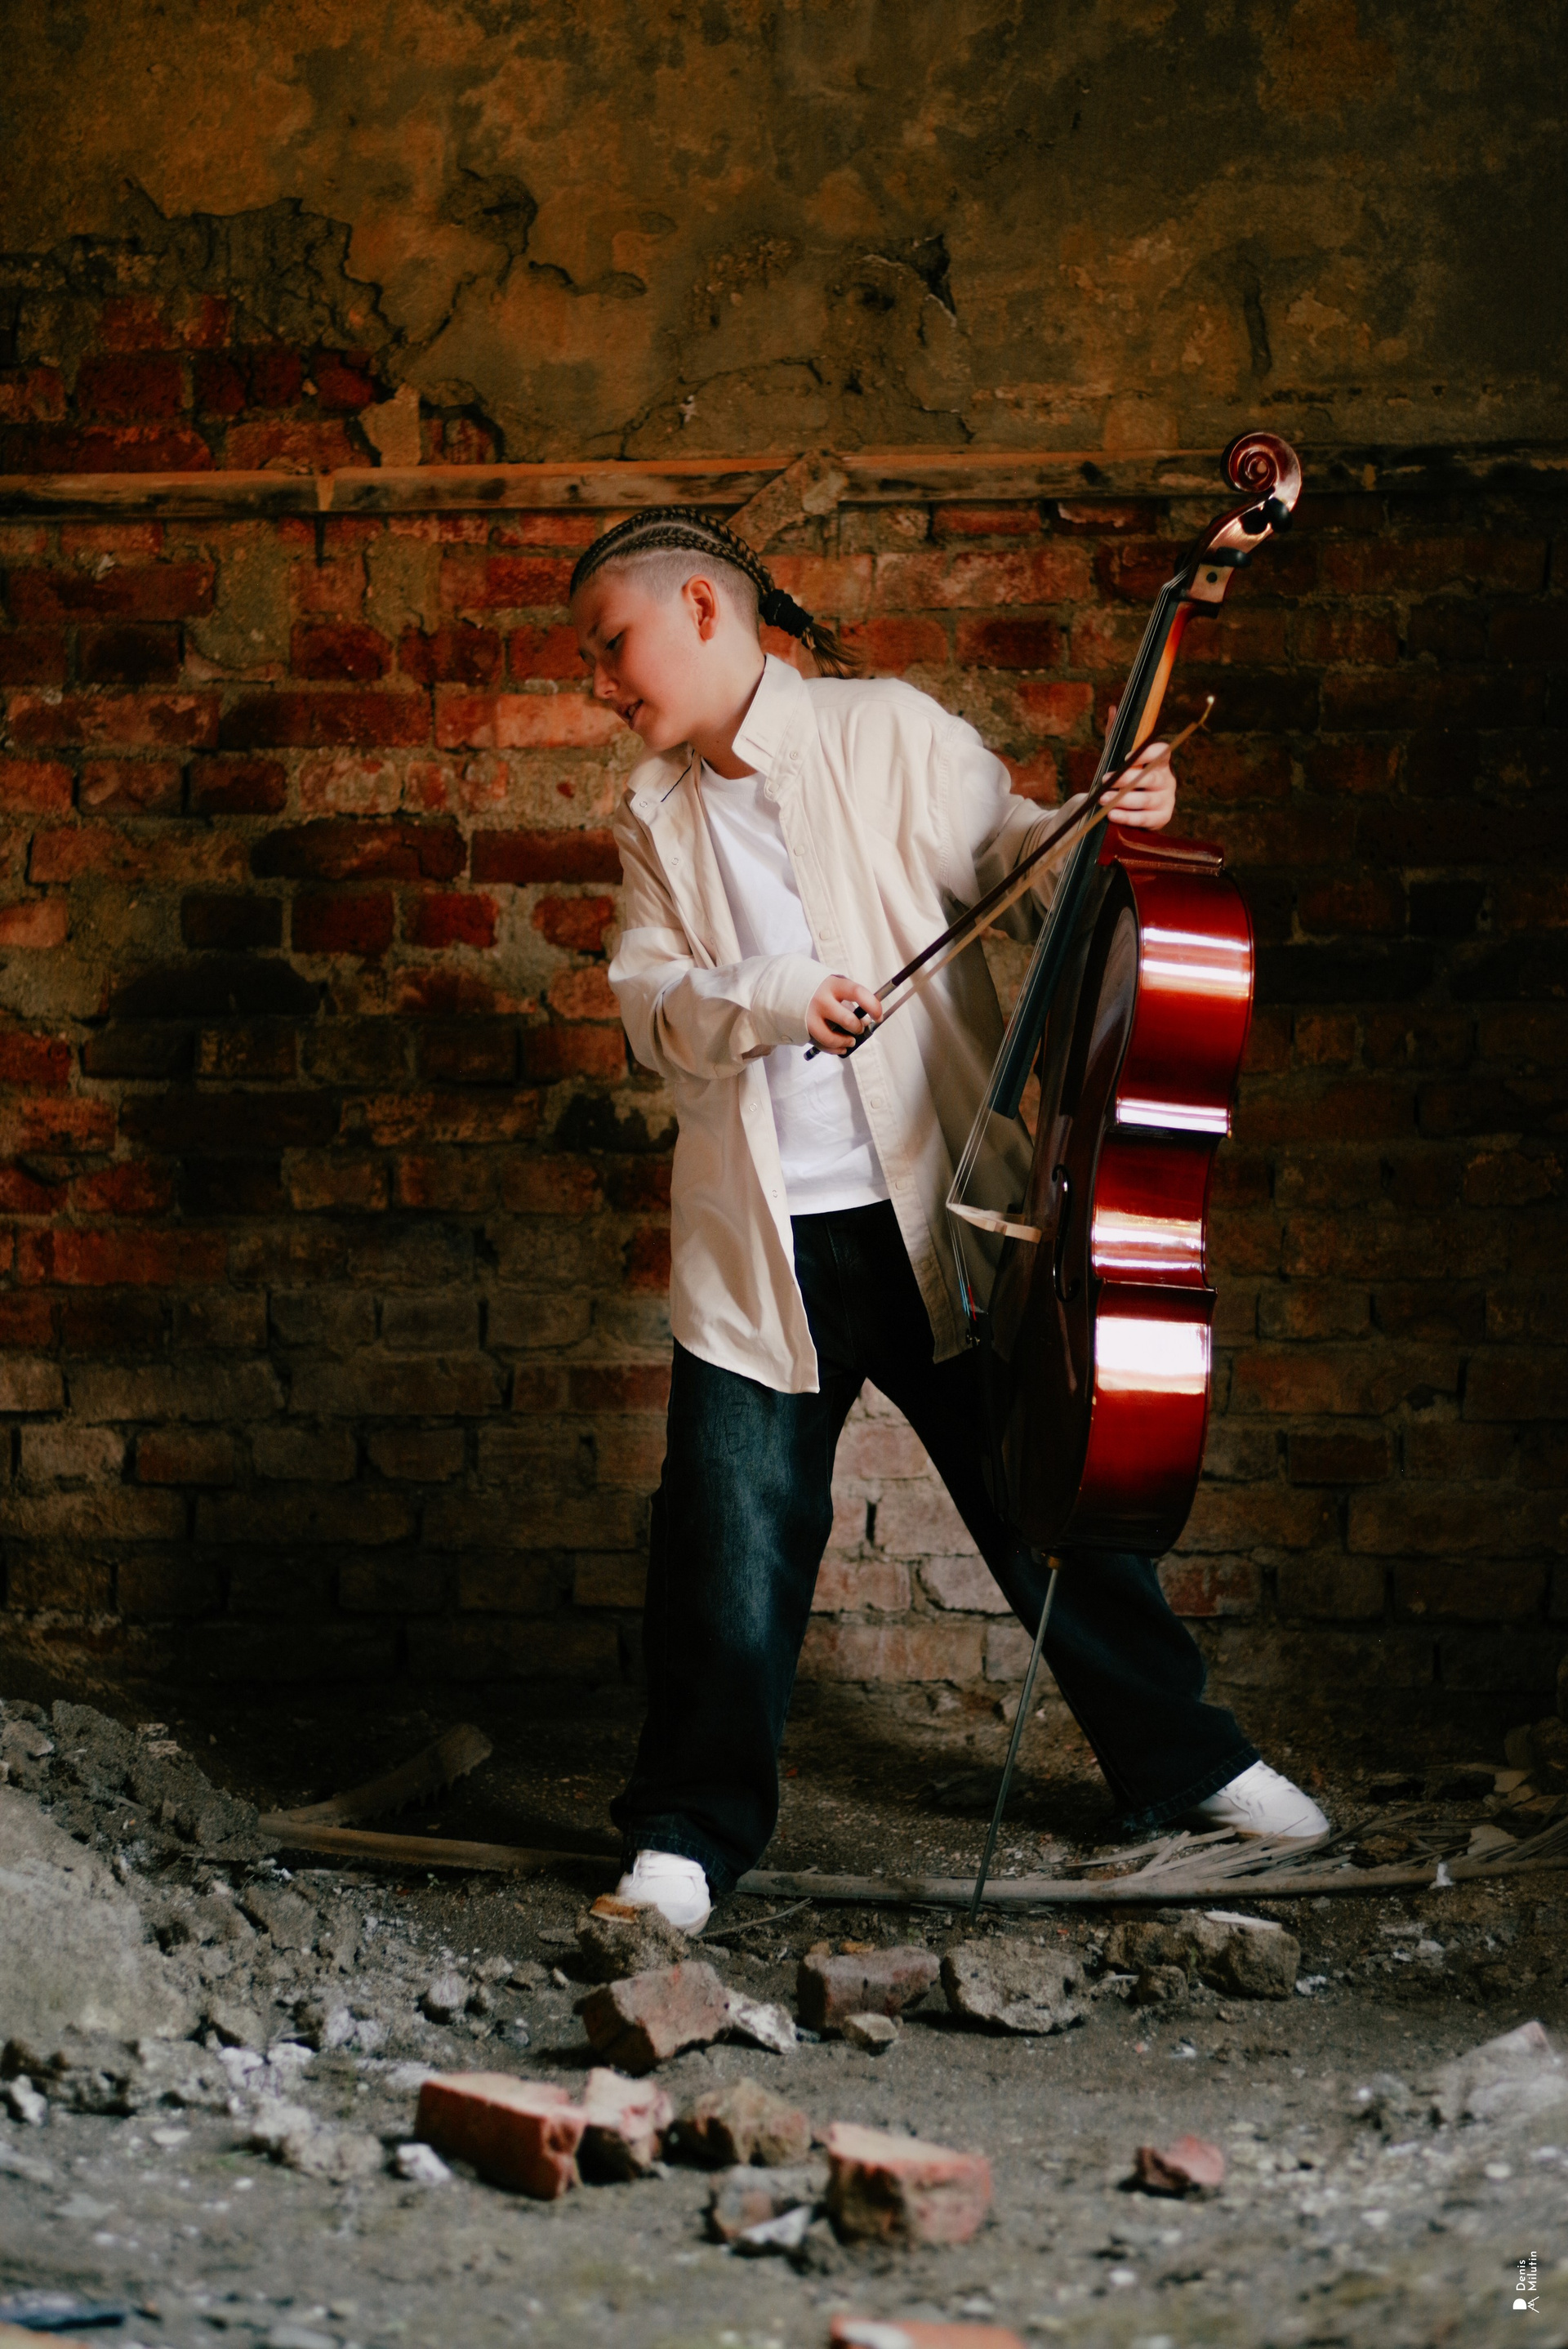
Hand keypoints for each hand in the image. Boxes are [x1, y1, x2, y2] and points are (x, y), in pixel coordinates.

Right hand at [807, 972, 881, 1054]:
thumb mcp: (836, 988)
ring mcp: (810, 1016)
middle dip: (858, 1028)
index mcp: (834, 985)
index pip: (858, 993)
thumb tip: (866, 1022)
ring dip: (845, 1042)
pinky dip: (834, 1049)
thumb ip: (851, 1003)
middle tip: (859, 1028)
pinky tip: (841, 1048)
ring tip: (850, 1041)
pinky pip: (821, 1045)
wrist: (788, 989)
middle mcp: (821, 999)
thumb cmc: (821, 990)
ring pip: (831, 1038)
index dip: (872, 1006)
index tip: (878, 1016)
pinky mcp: (804, 1029)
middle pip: (847, 1020)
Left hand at [1102, 702, 1176, 830]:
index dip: (1147, 754)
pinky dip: (1127, 817)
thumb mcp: (1117, 756)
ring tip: (1102, 799)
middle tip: (1104, 781)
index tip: (1127, 756)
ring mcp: (1166, 799)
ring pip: (1146, 800)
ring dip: (1122, 800)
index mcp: (1160, 762)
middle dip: (1126, 779)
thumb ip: (1115, 734)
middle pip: (1151, 778)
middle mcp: (1167, 779)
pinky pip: (1145, 819)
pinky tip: (1112, 815)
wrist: (1126, 807)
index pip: (1162, 753)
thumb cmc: (1124, 777)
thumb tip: (1113, 709)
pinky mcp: (1162, 818)